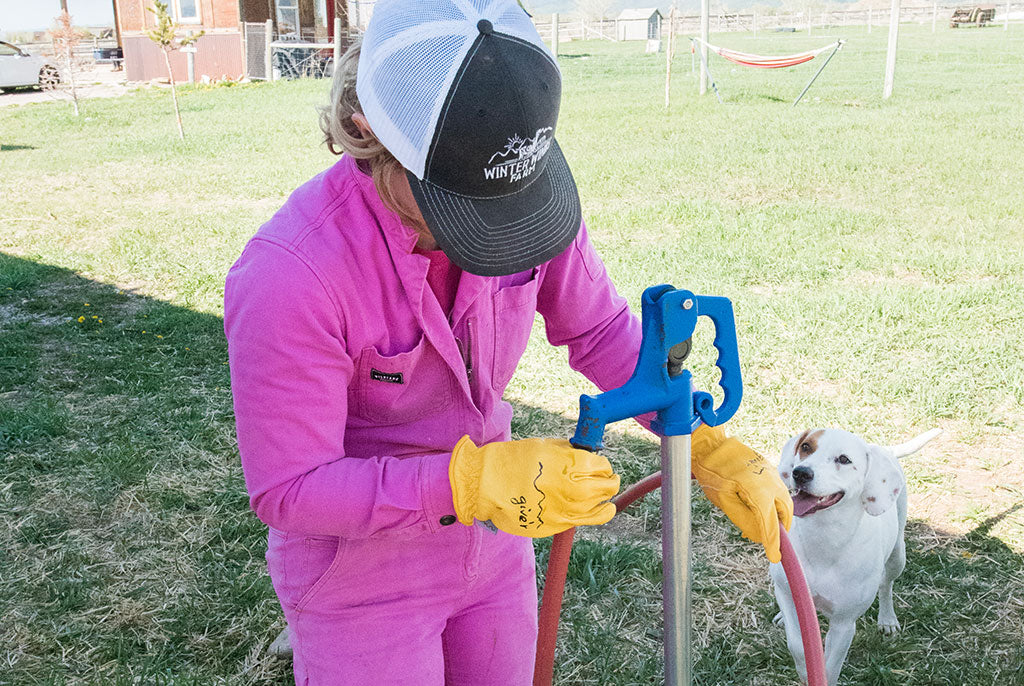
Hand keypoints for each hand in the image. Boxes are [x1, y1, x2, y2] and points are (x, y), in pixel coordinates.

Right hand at [449, 436, 619, 537]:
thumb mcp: (545, 446)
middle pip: (605, 488)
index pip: (600, 466)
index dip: (604, 465)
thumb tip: (589, 455)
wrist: (486, 484)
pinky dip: (596, 515)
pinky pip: (583, 521)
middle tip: (611, 479)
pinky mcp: (555, 525)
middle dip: (610, 482)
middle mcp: (570, 488)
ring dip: (607, 500)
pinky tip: (600, 509)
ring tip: (608, 496)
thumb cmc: (514, 460)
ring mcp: (563, 509)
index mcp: (568, 464)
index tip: (602, 466)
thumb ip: (570, 452)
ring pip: (599, 508)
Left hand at [691, 425, 792, 562]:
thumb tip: (758, 536)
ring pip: (784, 499)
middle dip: (781, 527)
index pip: (770, 523)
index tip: (776, 557)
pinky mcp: (768, 468)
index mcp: (759, 490)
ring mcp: (771, 472)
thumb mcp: (724, 501)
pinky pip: (777, 489)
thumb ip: (744, 519)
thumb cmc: (713, 472)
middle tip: (772, 541)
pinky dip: (774, 502)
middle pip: (785, 511)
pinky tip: (761, 507)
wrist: (711, 445)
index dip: (773, 542)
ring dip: (778, 514)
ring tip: (766, 525)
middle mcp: (770, 481)